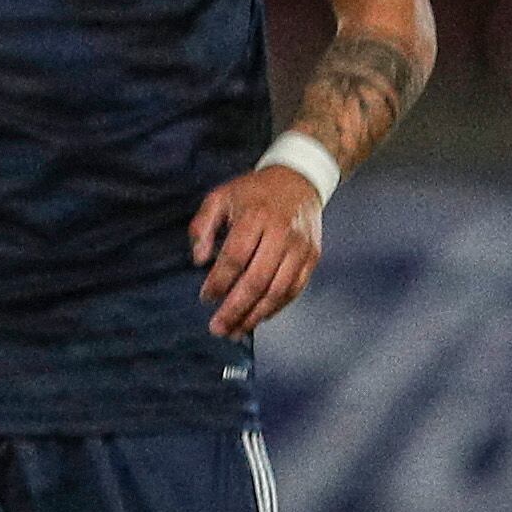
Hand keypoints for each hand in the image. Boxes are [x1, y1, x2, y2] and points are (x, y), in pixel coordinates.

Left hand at [189, 161, 326, 335]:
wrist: (299, 180)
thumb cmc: (253, 192)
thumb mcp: (220, 197)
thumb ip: (202, 226)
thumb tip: (199, 259)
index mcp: (255, 216)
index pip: (235, 258)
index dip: (219, 282)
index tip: (205, 298)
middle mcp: (281, 233)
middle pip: (257, 280)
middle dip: (235, 309)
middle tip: (217, 328)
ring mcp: (300, 247)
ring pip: (278, 290)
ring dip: (255, 315)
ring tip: (236, 331)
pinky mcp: (312, 256)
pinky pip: (295, 289)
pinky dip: (277, 307)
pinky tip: (259, 318)